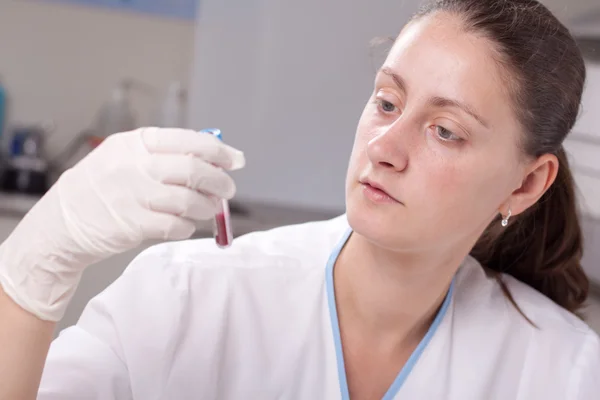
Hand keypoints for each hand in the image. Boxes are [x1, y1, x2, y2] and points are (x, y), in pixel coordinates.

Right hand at [0, 127, 244, 320]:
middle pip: (194, 170)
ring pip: (189, 199)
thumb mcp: (126, 157)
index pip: (189, 140)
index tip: (236, 160)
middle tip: (227, 189)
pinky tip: (186, 224)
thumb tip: (215, 157)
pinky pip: (176, 225)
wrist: (62, 222)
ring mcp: (132, 195)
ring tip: (208, 208)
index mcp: (136, 142)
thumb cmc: (102, 187)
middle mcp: (135, 165)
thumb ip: (165, 154)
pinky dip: (188, 226)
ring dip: (207, 206)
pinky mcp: (132, 224)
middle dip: (220, 181)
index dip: (219, 151)